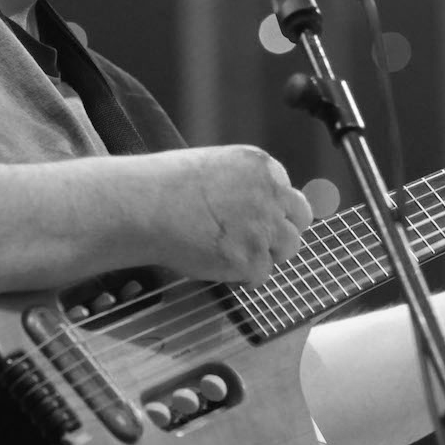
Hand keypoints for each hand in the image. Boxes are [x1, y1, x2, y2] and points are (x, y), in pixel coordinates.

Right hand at [143, 145, 313, 284]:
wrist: (145, 205)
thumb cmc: (166, 185)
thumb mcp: (216, 167)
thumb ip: (244, 185)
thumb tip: (252, 207)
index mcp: (263, 167)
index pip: (288, 194)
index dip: (274, 212)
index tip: (258, 222)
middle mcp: (271, 194)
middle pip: (299, 221)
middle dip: (281, 233)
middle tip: (256, 243)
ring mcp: (264, 228)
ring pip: (286, 250)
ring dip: (265, 256)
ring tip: (232, 255)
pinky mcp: (251, 259)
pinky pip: (260, 276)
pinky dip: (243, 277)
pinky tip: (218, 266)